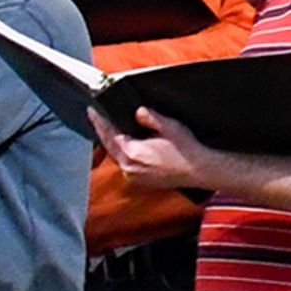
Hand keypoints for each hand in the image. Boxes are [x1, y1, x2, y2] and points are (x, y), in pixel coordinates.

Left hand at [98, 107, 223, 190]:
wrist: (198, 170)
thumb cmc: (186, 149)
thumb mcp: (170, 126)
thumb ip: (150, 118)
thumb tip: (137, 111)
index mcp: (133, 153)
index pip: (109, 135)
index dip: (100, 121)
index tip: (92, 111)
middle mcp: (129, 167)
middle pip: (109, 146)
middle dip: (104, 131)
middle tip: (99, 117)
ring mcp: (133, 175)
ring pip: (117, 155)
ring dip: (114, 142)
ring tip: (114, 128)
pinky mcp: (139, 180)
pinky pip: (125, 163)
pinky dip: (124, 152)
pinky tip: (130, 144)